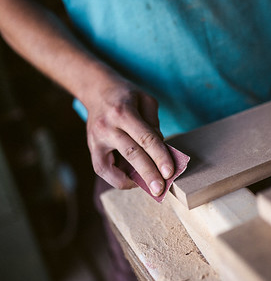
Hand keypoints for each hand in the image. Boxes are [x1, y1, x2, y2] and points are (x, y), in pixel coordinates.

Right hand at [86, 76, 173, 194]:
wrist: (96, 91)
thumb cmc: (126, 96)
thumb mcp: (145, 100)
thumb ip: (154, 124)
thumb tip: (160, 150)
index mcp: (123, 112)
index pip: (145, 138)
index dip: (159, 156)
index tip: (170, 172)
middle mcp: (107, 127)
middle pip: (131, 154)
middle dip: (148, 174)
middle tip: (161, 189)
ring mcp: (96, 140)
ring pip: (113, 168)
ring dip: (132, 181)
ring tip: (148, 187)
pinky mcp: (91, 150)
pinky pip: (104, 172)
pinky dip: (119, 180)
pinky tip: (133, 181)